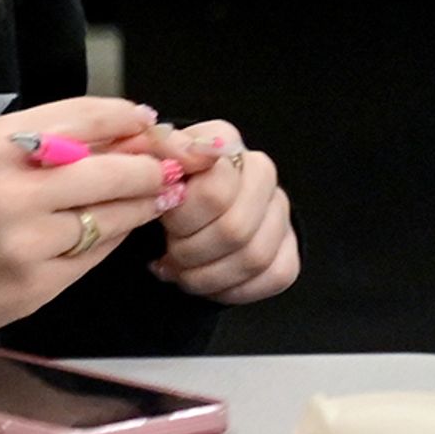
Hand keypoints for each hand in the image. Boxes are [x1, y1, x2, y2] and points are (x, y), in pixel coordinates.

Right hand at [0, 98, 171, 342]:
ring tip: (156, 196)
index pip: (88, 117)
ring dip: (144, 204)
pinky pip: (97, 254)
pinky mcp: (37, 284)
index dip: (133, 120)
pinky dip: (115, 238)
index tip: (153, 124)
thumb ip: (51, 137)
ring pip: (114, 216)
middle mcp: (12, 190)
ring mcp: (27, 241)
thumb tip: (131, 128)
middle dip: (152, 167)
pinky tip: (116, 228)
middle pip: (115, 170)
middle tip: (170, 167)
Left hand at [143, 119, 299, 304]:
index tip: (162, 222)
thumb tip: (175, 145)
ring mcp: (280, 212)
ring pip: (255, 258)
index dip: (182, 219)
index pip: (215, 192)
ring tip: (182, 271)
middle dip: (192, 252)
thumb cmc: (162, 190)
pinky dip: (233, 289)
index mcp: (227, 145)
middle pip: (235, 229)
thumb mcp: (147, 167)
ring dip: (208, 276)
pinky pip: (275, 276)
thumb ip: (158, 151)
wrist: (177, 212)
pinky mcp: (288, 249)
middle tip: (169, 254)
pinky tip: (207, 281)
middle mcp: (262, 173)